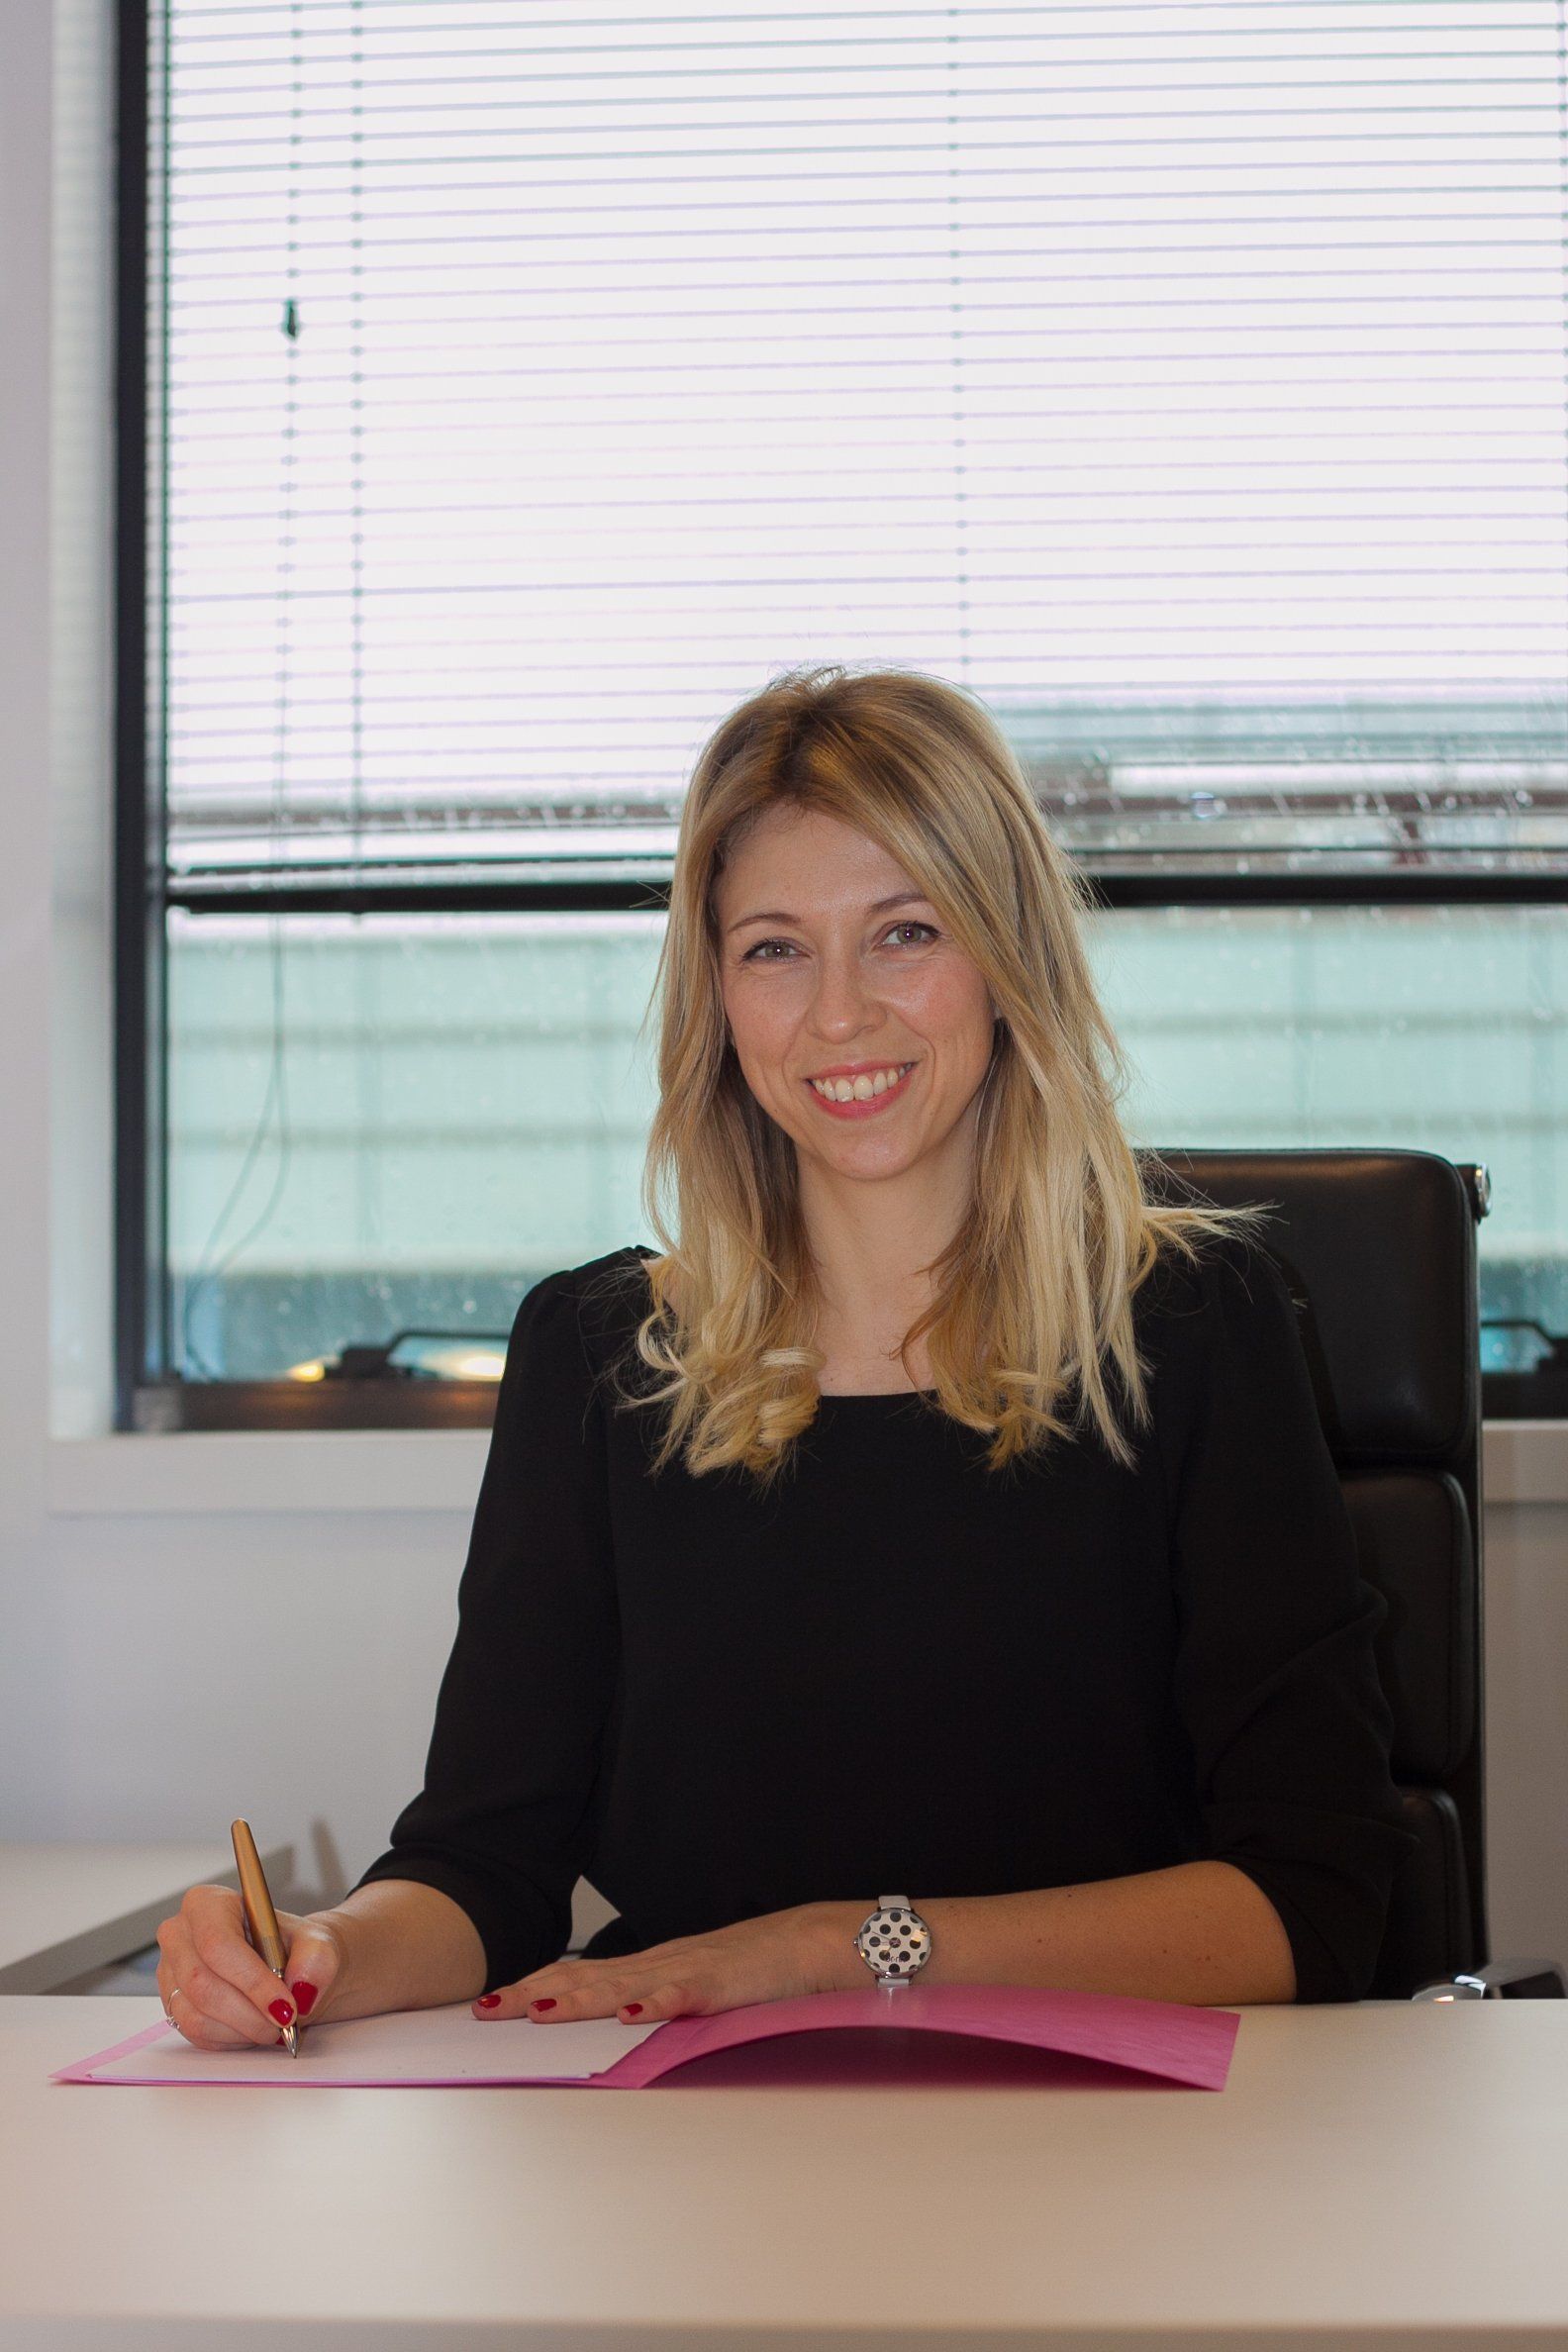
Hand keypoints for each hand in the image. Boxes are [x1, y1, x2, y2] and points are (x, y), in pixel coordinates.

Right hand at [155, 1883, 348, 2048]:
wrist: (291, 1969)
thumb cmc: (297, 1949)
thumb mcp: (319, 1943)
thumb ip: (317, 1959)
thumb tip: (301, 1988)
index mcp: (208, 1903)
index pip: (218, 1944)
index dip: (252, 1981)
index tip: (286, 2007)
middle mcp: (179, 1935)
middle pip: (202, 1984)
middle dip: (249, 2012)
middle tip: (285, 2023)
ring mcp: (170, 1972)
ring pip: (197, 2015)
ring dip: (242, 2029)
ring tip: (272, 2025)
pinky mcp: (172, 2004)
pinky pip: (195, 2034)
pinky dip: (231, 2039)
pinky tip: (253, 2026)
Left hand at [472, 1903, 840, 2025]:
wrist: (815, 1941)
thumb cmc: (758, 1966)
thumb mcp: (694, 1986)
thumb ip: (657, 1999)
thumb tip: (614, 2021)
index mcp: (651, 1966)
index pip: (581, 1974)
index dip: (535, 1985)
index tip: (491, 2000)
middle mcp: (660, 1963)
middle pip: (586, 1978)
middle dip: (533, 1993)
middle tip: (486, 2010)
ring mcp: (690, 1970)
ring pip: (624, 1985)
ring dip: (578, 1999)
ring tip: (536, 2011)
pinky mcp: (724, 1983)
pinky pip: (686, 1994)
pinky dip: (656, 2002)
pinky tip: (631, 2013)